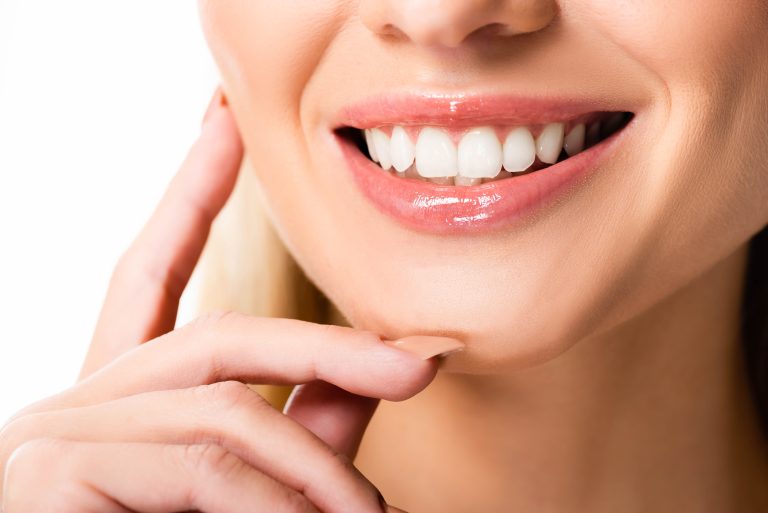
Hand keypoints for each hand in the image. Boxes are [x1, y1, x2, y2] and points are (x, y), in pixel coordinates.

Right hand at [0, 89, 462, 512]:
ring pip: (222, 407)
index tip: (219, 122)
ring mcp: (56, 430)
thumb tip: (375, 380)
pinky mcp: (52, 470)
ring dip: (312, 465)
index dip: (189, 190)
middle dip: (322, 346)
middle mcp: (82, 398)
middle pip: (218, 337)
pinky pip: (200, 459)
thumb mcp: (245, 490)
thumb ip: (301, 432)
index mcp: (123, 396)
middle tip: (415, 362)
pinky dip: (272, 498)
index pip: (153, 269)